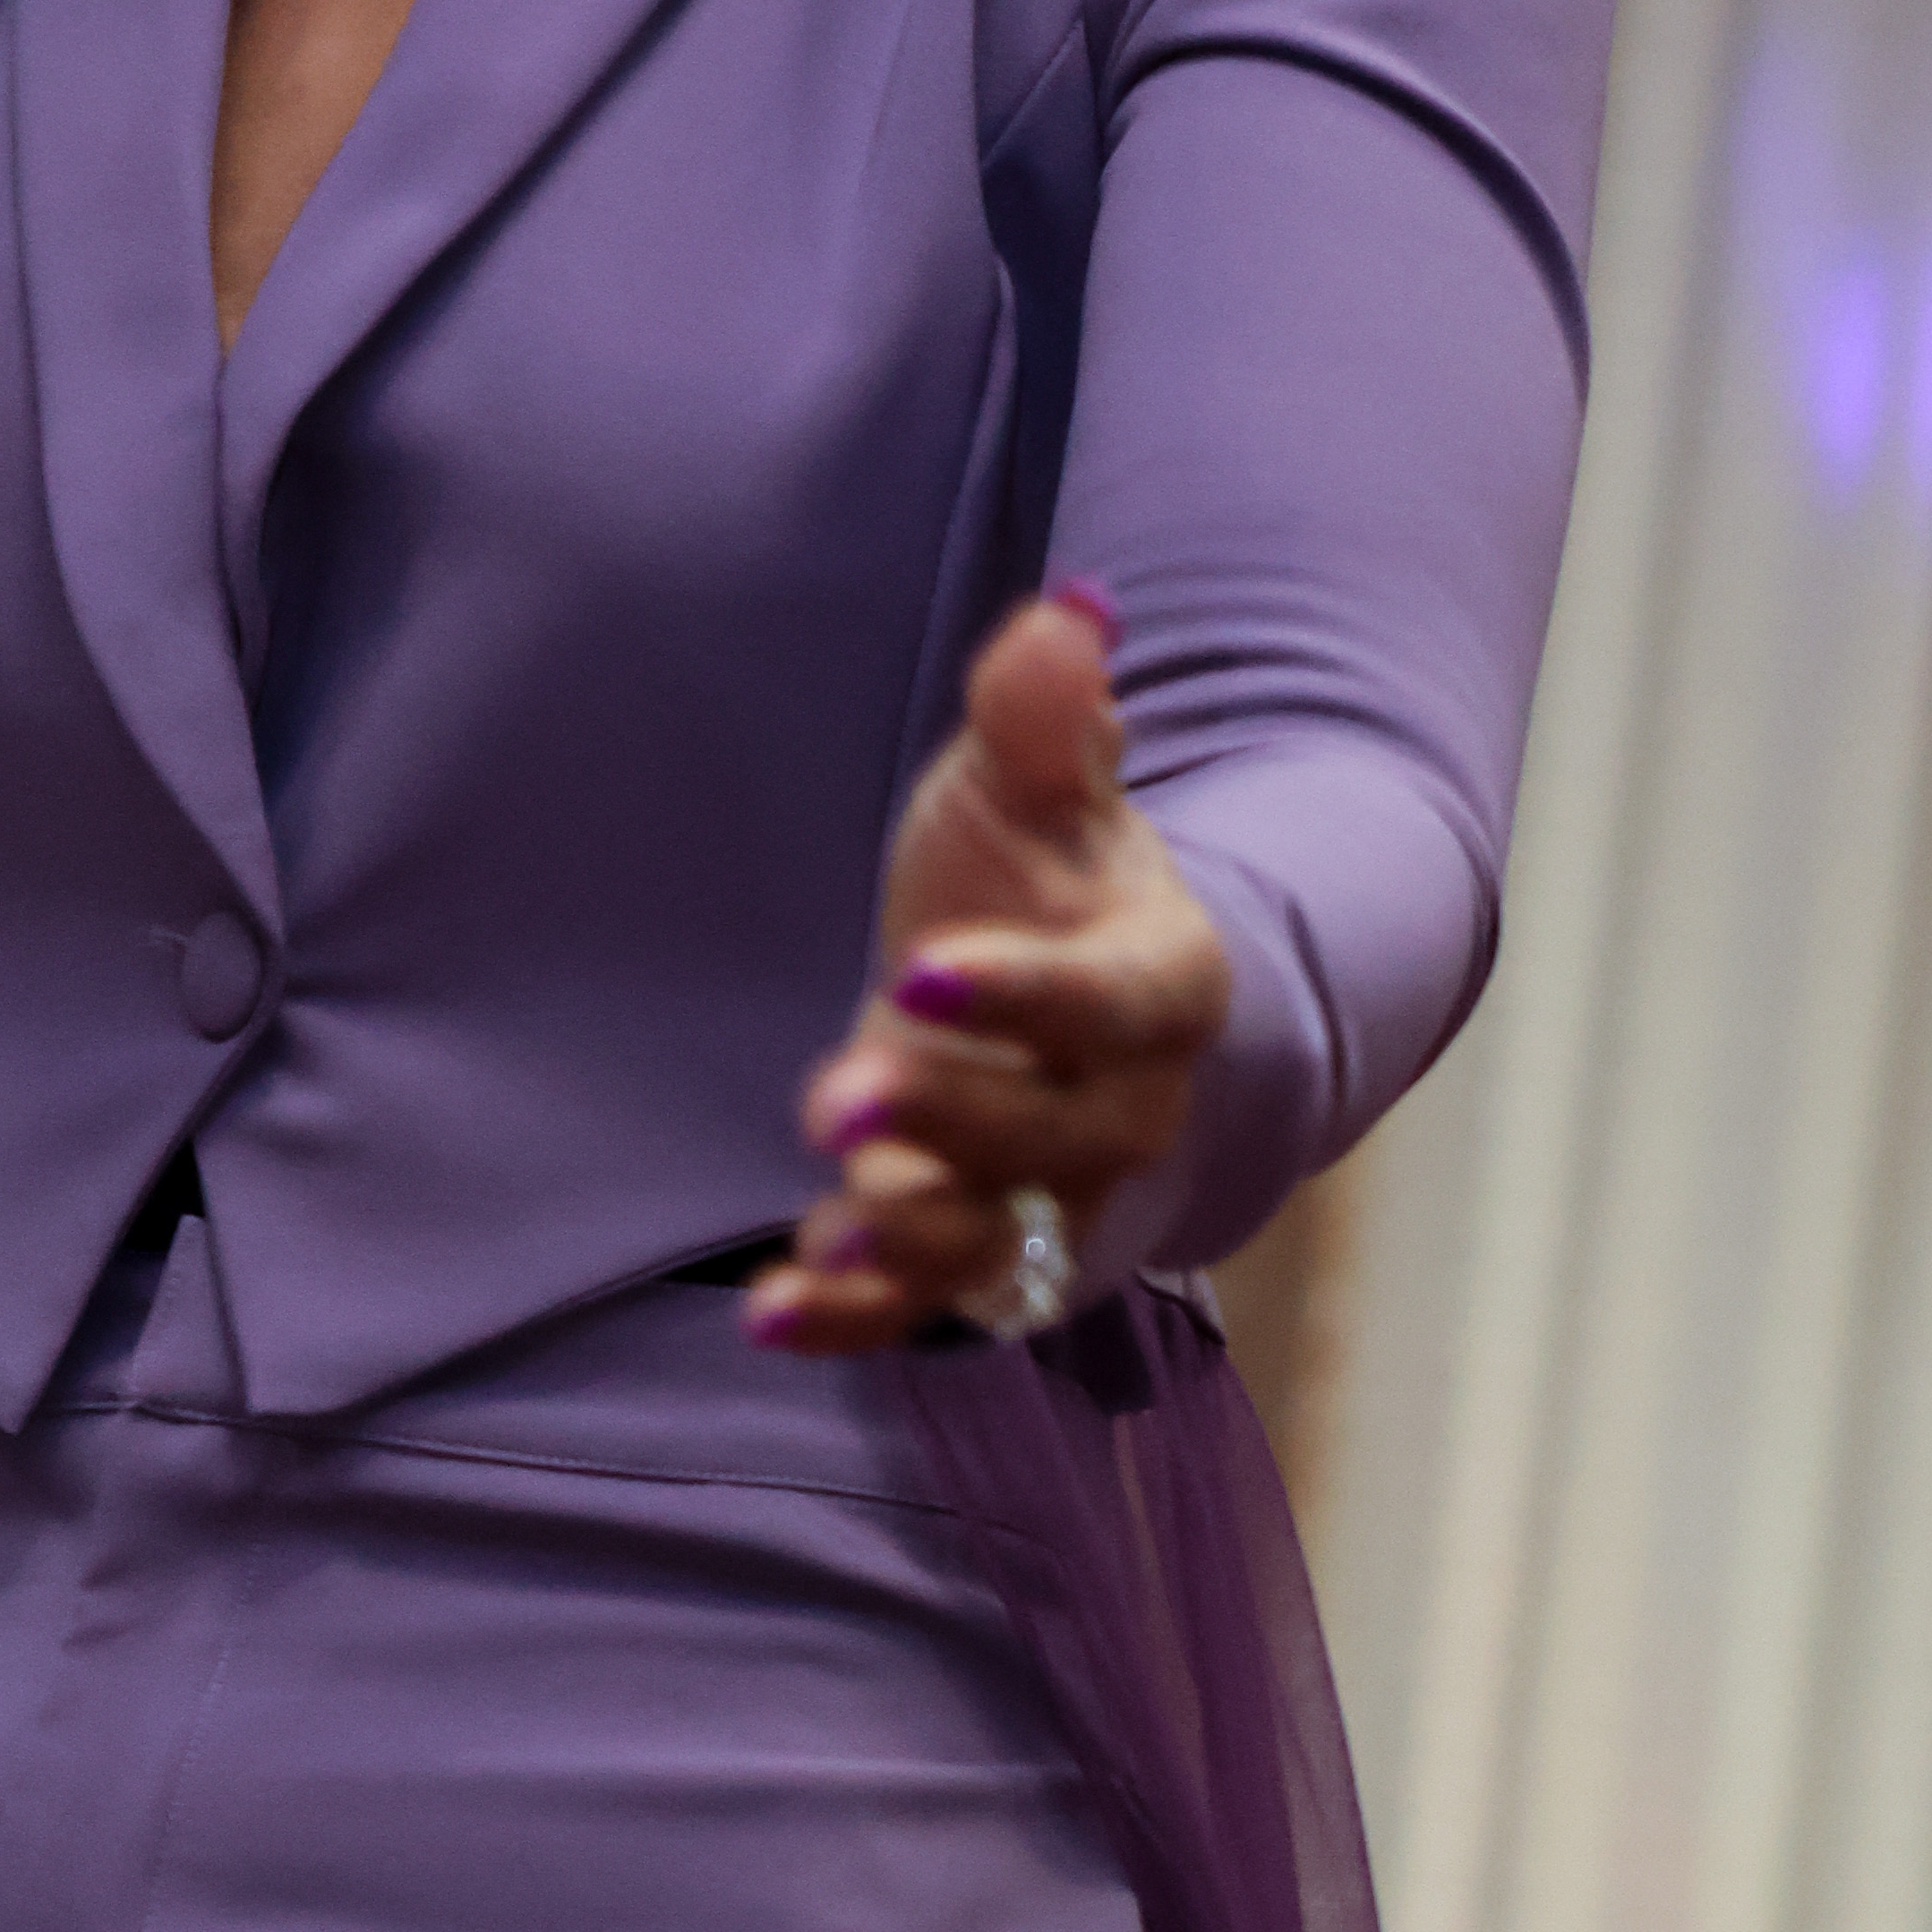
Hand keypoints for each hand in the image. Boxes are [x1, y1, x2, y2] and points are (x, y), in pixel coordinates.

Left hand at [747, 586, 1231, 1354]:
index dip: (1029, 996)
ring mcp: (1046, 1197)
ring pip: (1001, 1243)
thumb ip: (1046, 717)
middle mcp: (1119, 1111)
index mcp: (1161, 985)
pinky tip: (770, 1309)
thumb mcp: (1041, 786)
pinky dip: (853, 1319)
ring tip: (828, 1241)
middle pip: (1056, 1140)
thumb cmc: (1043, 880)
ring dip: (913, 1249)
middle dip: (955, 1126)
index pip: (1114, 1005)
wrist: (1054, 1000)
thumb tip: (1066, 612)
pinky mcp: (970, 1254)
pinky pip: (922, 1310)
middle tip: (842, 1099)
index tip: (922, 963)